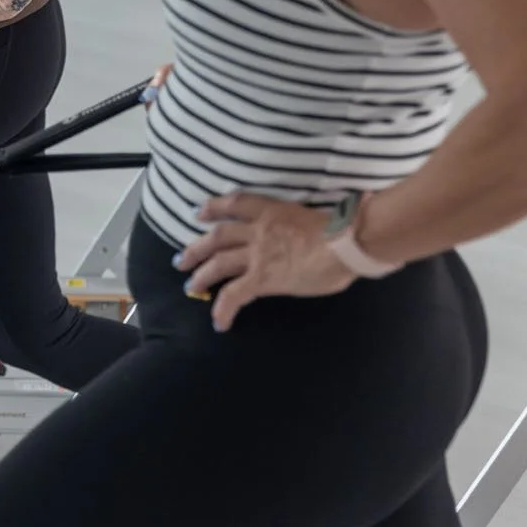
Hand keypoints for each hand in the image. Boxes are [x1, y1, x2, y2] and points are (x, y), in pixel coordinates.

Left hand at [173, 192, 356, 331]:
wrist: (345, 242)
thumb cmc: (342, 230)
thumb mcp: (313, 218)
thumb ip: (298, 227)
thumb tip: (306, 240)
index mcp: (271, 210)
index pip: (235, 204)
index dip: (214, 208)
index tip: (199, 213)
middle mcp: (257, 230)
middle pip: (218, 236)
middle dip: (197, 248)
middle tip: (182, 259)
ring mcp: (257, 254)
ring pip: (219, 264)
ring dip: (201, 275)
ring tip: (190, 286)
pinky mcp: (261, 278)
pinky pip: (234, 295)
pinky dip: (223, 308)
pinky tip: (219, 322)